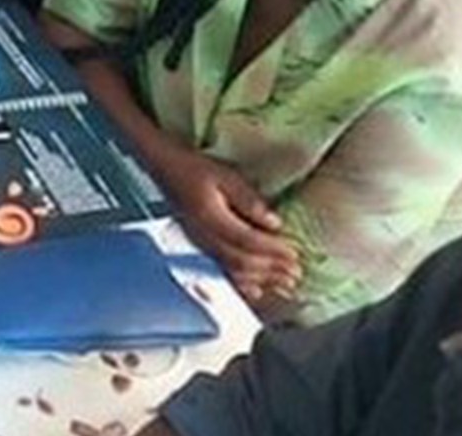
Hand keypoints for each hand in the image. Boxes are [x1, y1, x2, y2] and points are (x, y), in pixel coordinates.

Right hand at [157, 149, 301, 304]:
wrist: (165, 170)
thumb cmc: (195, 168)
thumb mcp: (225, 175)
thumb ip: (249, 200)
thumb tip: (274, 223)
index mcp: (210, 218)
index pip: (248, 241)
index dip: (273, 251)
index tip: (295, 255)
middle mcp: (204, 238)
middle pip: (243, 261)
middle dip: (272, 270)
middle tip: (296, 274)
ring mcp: (200, 246)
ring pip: (234, 271)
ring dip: (262, 280)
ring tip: (284, 286)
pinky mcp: (200, 249)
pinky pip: (223, 272)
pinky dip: (242, 284)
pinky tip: (256, 291)